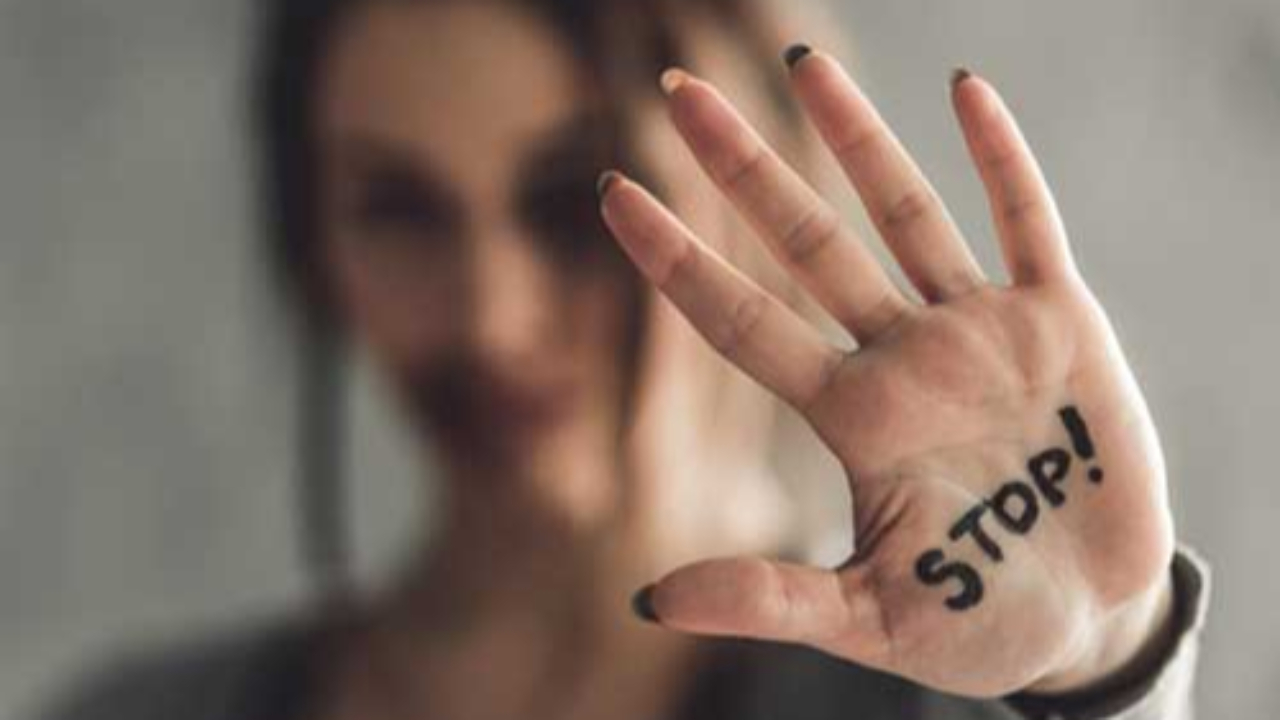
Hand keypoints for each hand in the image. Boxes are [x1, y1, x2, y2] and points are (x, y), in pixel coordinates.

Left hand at [598, 50, 1175, 697]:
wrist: (1093, 619)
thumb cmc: (980, 625)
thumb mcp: (872, 621)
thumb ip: (772, 598)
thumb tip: (649, 600)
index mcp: (853, 419)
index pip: (741, 321)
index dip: (676, 259)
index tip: (612, 191)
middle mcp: (902, 358)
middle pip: (806, 242)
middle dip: (743, 168)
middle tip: (678, 91)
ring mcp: (978, 333)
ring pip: (904, 213)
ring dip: (856, 138)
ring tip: (803, 66)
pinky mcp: (1061, 325)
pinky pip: (1026, 224)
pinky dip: (1001, 159)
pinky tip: (966, 91)